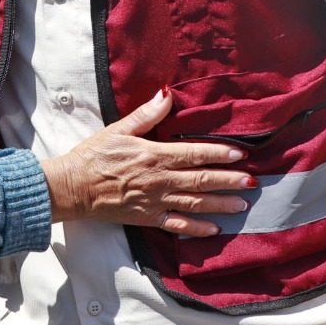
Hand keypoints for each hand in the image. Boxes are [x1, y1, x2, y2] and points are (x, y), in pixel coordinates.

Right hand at [41, 90, 253, 235]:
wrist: (73, 187)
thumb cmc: (94, 155)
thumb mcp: (119, 129)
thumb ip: (146, 114)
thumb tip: (166, 94)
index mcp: (153, 155)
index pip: (193, 153)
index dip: (219, 154)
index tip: (240, 154)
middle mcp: (158, 179)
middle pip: (201, 180)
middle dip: (229, 180)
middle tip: (252, 181)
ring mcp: (154, 201)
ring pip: (195, 203)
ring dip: (220, 204)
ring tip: (242, 204)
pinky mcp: (147, 218)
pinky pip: (176, 225)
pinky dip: (196, 229)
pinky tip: (214, 230)